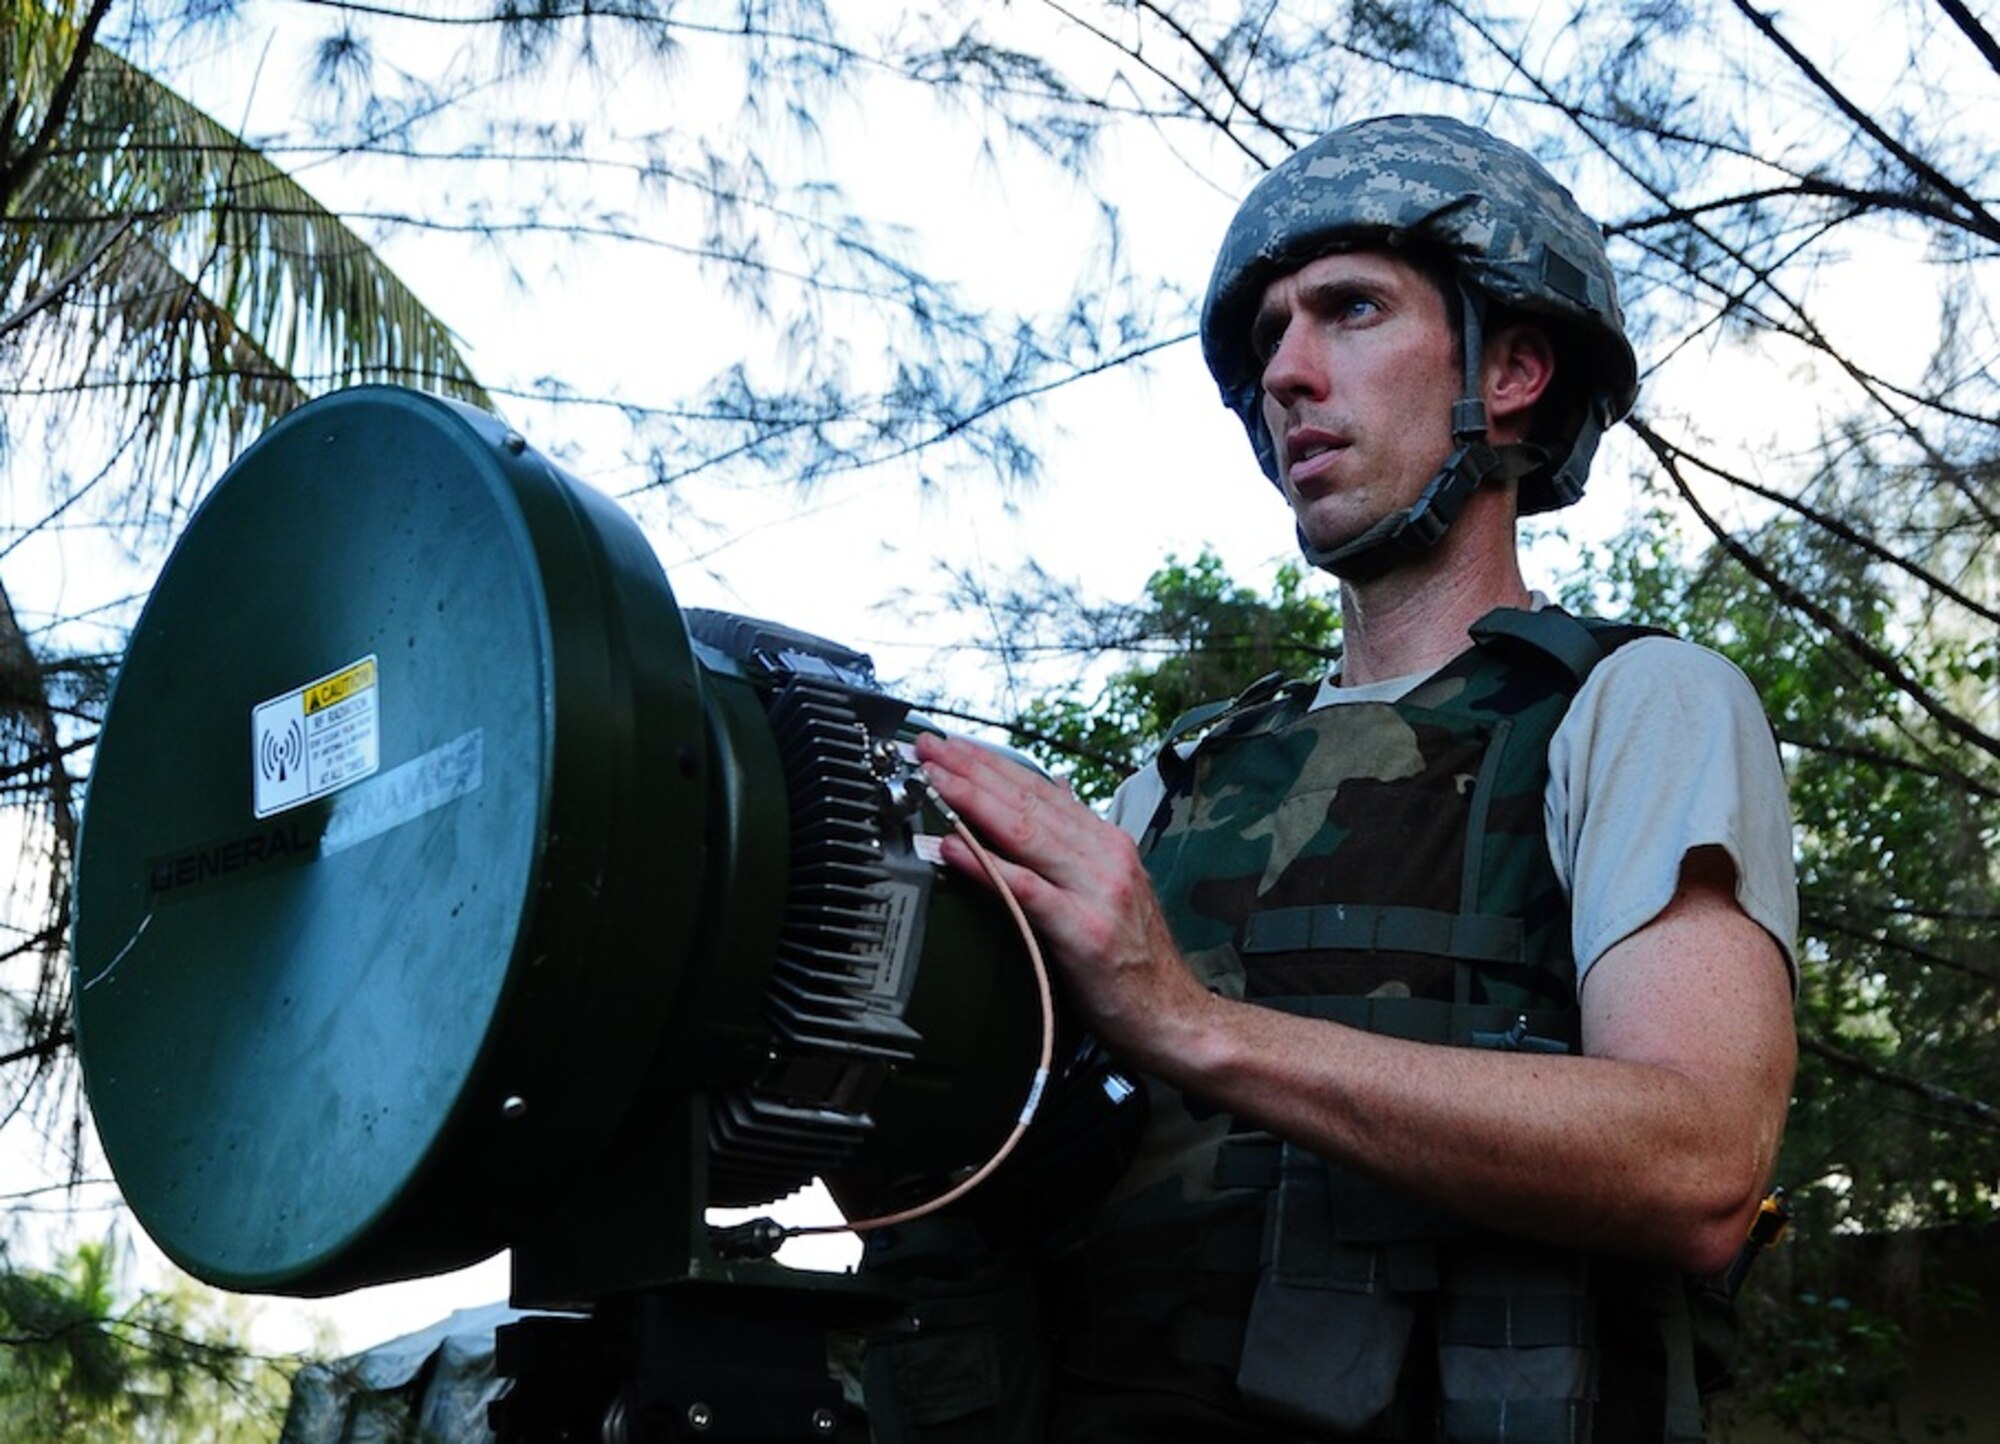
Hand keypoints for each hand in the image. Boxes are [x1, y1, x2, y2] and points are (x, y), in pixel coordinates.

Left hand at [912, 732, 1210, 1067]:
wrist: (1174, 1017)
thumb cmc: (1135, 961)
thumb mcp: (1109, 886)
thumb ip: (1079, 840)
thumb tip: (1056, 789)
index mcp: (1107, 842)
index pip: (1040, 789)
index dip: (990, 763)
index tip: (948, 745)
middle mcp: (1104, 856)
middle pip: (1027, 801)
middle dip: (971, 769)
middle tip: (926, 746)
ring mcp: (1096, 891)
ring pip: (1025, 832)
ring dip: (971, 801)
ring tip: (932, 780)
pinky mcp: (1084, 931)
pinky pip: (1027, 889)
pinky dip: (986, 864)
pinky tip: (953, 847)